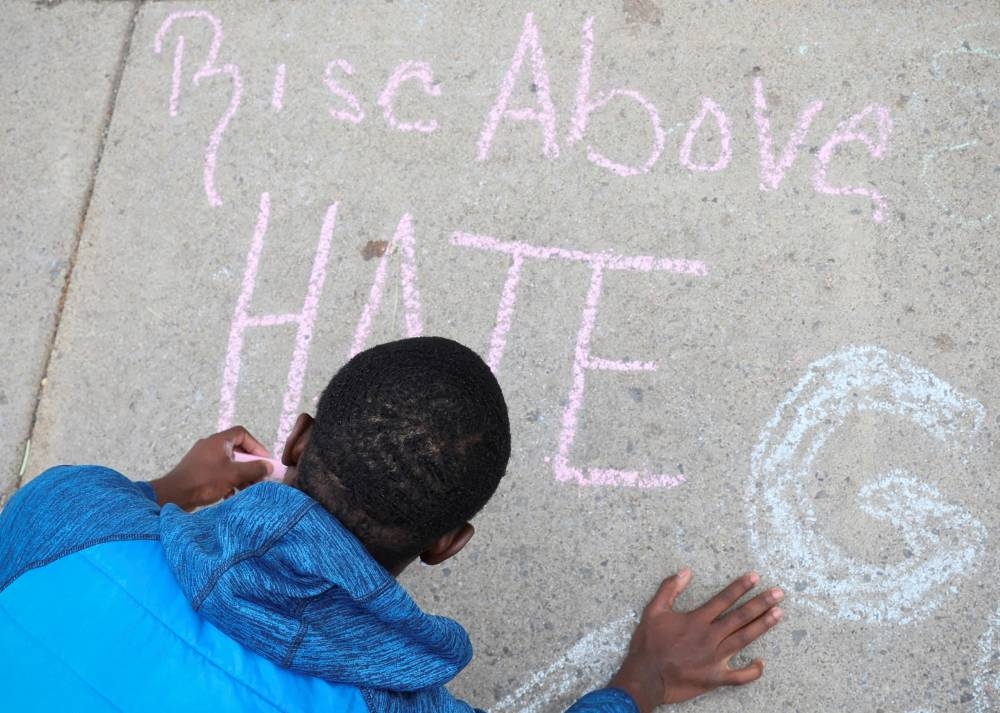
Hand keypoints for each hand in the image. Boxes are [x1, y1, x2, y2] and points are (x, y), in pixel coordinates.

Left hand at [150, 426, 273, 510]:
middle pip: (236, 450)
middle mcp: (210, 446)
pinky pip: (218, 471)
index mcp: (218, 441)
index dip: (256, 446)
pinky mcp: (198, 471)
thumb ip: (254, 469)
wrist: (174, 495)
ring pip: (228, 462)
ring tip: (246, 488)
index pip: (242, 434)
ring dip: (239, 474)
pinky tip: (229, 494)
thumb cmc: (204, 481)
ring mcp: (202, 458)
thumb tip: (268, 466)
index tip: (264, 460)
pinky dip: (227, 480)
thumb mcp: (234, 474)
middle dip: (249, 464)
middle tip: (258, 476)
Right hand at [609, 569, 783, 711]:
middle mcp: (710, 637)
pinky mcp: (715, 678)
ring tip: (779, 614)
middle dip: (761, 603)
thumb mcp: (653, 610)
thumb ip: (669, 589)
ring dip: (763, 626)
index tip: (755, 577)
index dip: (740, 587)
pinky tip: (762, 663)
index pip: (724, 599)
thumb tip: (685, 572)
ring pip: (744, 639)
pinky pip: (739, 676)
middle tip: (778, 593)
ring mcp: (715, 658)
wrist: (646, 676)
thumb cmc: (648, 644)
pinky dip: (752, 671)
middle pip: (740, 616)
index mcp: (697, 620)